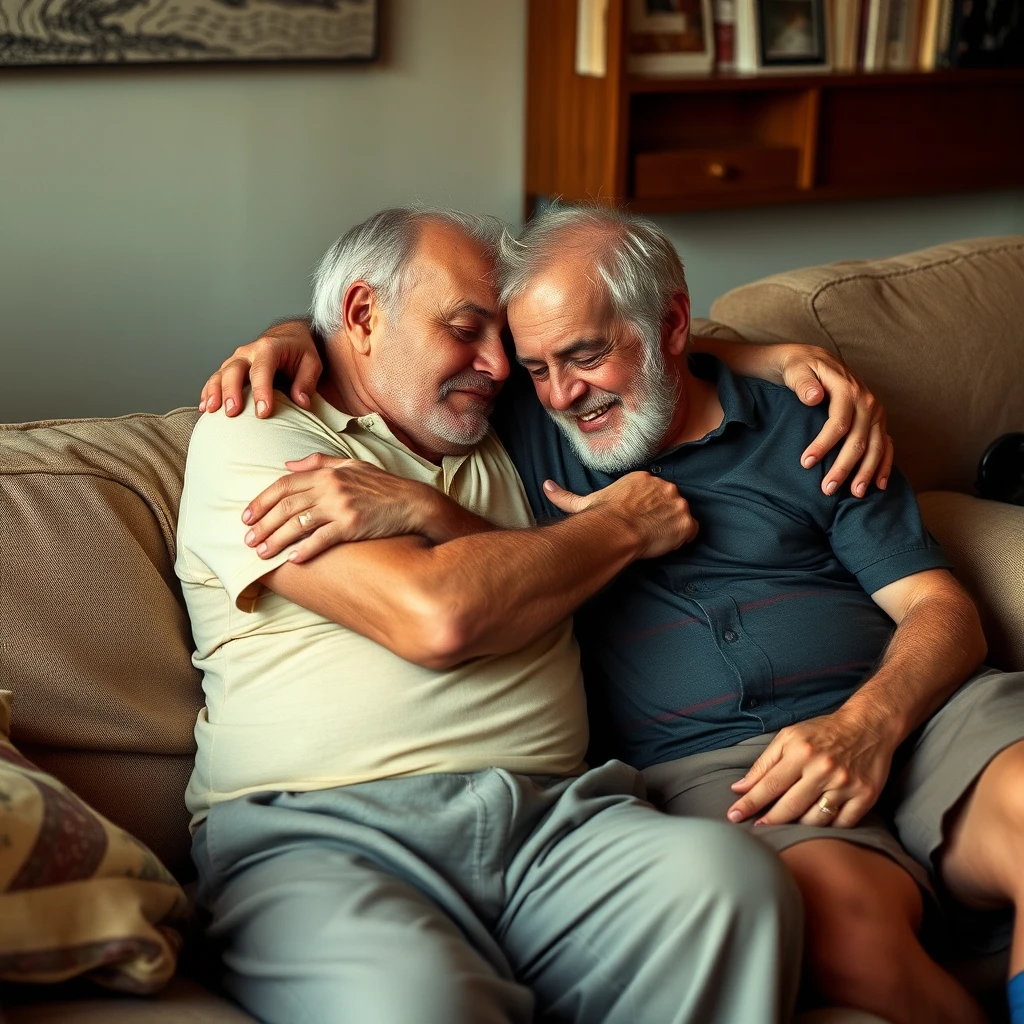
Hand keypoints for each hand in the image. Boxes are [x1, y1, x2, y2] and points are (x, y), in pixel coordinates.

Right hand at [200, 320, 321, 418]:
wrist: (288, 336)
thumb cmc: (300, 350)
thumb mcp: (311, 362)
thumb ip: (307, 381)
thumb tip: (302, 402)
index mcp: (269, 347)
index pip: (262, 370)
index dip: (261, 391)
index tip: (263, 413)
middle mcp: (248, 352)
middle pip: (234, 370)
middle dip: (231, 392)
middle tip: (232, 413)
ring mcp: (236, 360)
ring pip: (220, 374)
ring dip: (214, 392)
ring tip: (211, 411)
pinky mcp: (230, 368)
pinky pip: (215, 379)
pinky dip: (208, 393)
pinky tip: (204, 407)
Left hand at [242, 453, 435, 562]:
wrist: (412, 502)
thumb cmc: (382, 486)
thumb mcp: (351, 464)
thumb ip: (318, 462)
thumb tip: (287, 465)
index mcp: (327, 473)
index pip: (284, 485)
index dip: (261, 501)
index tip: (247, 516)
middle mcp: (331, 488)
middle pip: (286, 506)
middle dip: (263, 524)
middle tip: (248, 540)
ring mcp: (341, 507)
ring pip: (298, 524)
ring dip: (276, 540)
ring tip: (262, 554)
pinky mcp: (352, 525)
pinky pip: (322, 539)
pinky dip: (305, 550)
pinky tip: (293, 559)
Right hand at [543, 472, 698, 558]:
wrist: (618, 531)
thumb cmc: (602, 517)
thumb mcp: (583, 503)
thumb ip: (566, 495)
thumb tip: (545, 486)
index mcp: (644, 479)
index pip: (654, 492)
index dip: (647, 508)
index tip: (638, 519)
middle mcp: (665, 487)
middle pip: (670, 502)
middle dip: (662, 516)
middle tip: (647, 530)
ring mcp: (678, 504)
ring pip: (681, 516)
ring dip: (672, 527)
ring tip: (655, 538)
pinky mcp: (686, 523)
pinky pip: (692, 531)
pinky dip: (683, 538)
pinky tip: (668, 544)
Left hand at [726, 711, 896, 828]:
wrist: (868, 725)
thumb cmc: (822, 732)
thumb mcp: (788, 737)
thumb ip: (764, 763)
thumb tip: (740, 788)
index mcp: (801, 752)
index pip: (769, 785)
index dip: (749, 804)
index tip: (733, 817)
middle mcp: (823, 769)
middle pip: (790, 807)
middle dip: (769, 821)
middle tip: (757, 830)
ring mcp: (846, 784)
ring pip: (815, 820)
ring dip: (797, 826)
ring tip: (788, 825)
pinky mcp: (866, 796)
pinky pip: (841, 823)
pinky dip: (827, 827)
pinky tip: (816, 823)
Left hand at [777, 345, 893, 498]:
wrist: (813, 360)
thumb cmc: (799, 367)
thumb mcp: (796, 369)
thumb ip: (803, 383)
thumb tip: (814, 398)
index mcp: (847, 388)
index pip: (839, 422)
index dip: (824, 445)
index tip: (806, 463)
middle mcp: (867, 401)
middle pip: (858, 440)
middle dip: (844, 467)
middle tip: (827, 489)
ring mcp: (875, 412)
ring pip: (875, 446)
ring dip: (866, 472)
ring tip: (854, 494)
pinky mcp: (876, 421)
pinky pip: (886, 445)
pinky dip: (884, 465)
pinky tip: (879, 485)